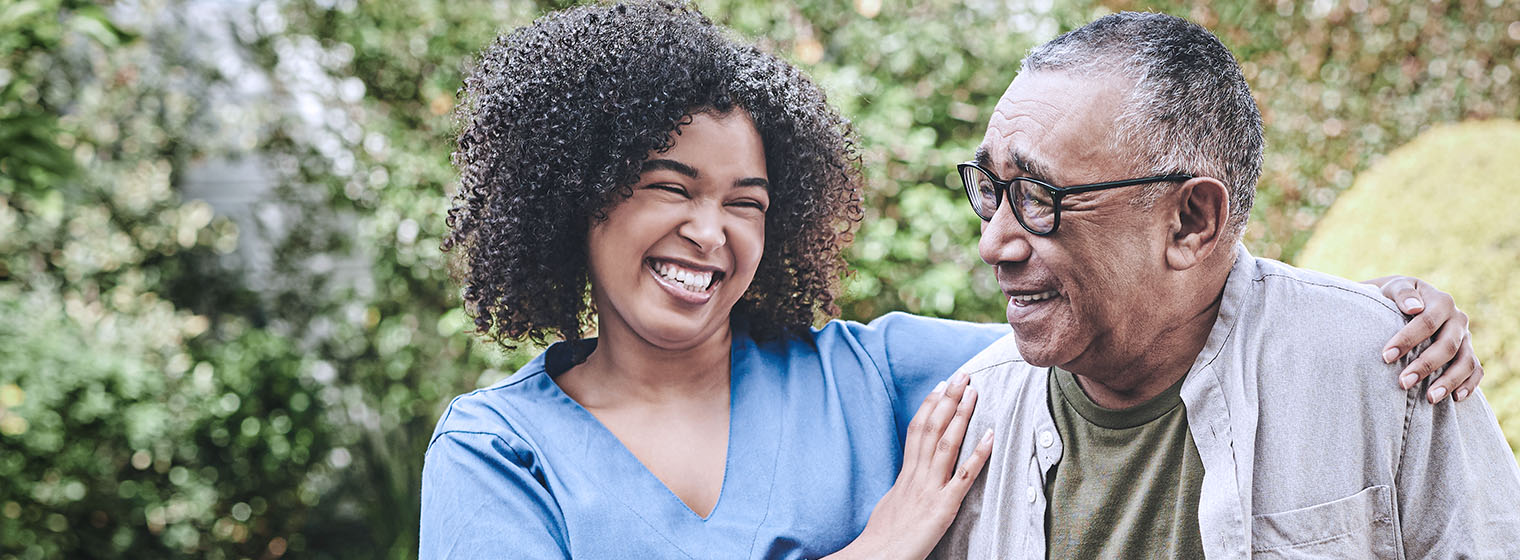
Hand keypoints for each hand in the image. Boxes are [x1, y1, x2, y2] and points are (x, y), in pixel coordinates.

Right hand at [831, 372, 992, 559]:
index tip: (940, 386)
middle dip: (947, 399)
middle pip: (931, 429)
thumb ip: (902, 489)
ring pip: (946, 444)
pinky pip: (964, 477)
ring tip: (973, 391)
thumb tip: (906, 480)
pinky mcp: (943, 507)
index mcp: (904, 475)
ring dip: (961, 415)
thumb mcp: (890, 505)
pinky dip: (978, 454)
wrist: (876, 557)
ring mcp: (930, 489)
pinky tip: (990, 435)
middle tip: (961, 375)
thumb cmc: (881, 539)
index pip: (916, 431)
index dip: (929, 407)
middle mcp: (916, 476)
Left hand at [1368, 275, 1483, 402]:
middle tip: (1403, 382)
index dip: (1407, 339)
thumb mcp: (1396, 287)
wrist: (1410, 302)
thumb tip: (1414, 307)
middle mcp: (1458, 320)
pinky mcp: (1469, 353)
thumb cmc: (1397, 297)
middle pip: (1447, 346)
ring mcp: (1466, 337)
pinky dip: (1469, 385)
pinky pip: (1476, 371)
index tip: (1386, 356)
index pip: (1427, 322)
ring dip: (1449, 381)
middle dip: (1425, 366)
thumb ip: (1403, 294)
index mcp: (1441, 302)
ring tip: (1430, 398)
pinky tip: (1455, 398)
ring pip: (1466, 362)